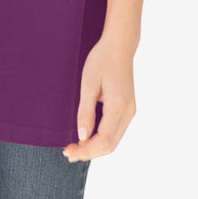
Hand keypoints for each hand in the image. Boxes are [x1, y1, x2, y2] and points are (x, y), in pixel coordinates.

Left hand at [62, 35, 136, 160]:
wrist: (119, 46)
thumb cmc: (102, 60)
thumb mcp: (89, 83)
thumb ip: (85, 111)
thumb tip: (82, 136)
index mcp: (118, 107)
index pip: (103, 140)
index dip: (85, 150)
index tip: (68, 152)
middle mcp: (128, 113)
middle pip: (110, 145)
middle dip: (89, 152)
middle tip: (68, 153)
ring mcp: (130, 111)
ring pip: (114, 140)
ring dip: (95, 147)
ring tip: (75, 147)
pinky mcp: (128, 108)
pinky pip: (115, 131)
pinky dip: (102, 139)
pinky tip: (88, 136)